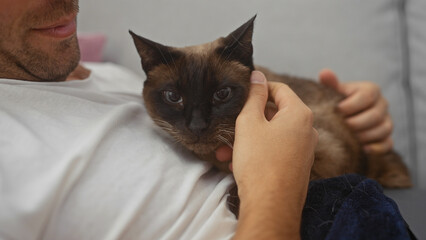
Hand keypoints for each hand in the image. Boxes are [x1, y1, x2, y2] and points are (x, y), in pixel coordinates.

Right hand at [232, 71, 316, 238]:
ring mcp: (304, 149)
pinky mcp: (297, 166)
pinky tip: (236, 160)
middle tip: (230, 124)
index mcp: (299, 114)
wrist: (271, 205)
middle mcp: (307, 130)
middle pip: (275, 112)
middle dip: (249, 118)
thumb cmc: (260, 163)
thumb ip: (254, 96)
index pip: (280, 89)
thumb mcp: (250, 122)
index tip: (243, 93)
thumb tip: (258, 76)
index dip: (259, 88)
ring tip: (226, 148)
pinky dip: (257, 150)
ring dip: (248, 137)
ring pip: (272, 134)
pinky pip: (275, 150)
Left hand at [319, 69, 392, 153]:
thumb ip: (331, 84)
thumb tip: (324, 72)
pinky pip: (387, 144)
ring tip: (348, 137)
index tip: (337, 111)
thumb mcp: (334, 92)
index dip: (351, 105)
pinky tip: (362, 148)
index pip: (367, 96)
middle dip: (356, 123)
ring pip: (383, 129)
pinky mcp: (387, 137)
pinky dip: (376, 148)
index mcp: (371, 90)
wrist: (343, 118)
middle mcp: (382, 104)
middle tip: (341, 126)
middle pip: (375, 115)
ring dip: (364, 135)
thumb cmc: (338, 102)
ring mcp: (386, 121)